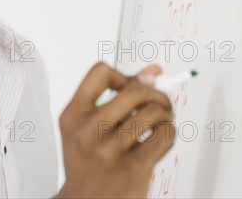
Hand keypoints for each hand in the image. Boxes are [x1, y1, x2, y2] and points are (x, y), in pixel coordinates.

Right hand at [55, 62, 174, 198]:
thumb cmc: (89, 163)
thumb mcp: (88, 128)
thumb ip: (118, 97)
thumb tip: (154, 71)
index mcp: (73, 116)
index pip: (99, 73)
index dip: (122, 75)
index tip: (129, 88)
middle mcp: (87, 132)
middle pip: (134, 91)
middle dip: (155, 93)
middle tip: (159, 103)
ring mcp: (109, 152)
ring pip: (154, 113)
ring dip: (165, 115)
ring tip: (161, 123)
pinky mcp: (133, 169)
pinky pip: (165, 136)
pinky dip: (169, 133)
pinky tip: (159, 140)